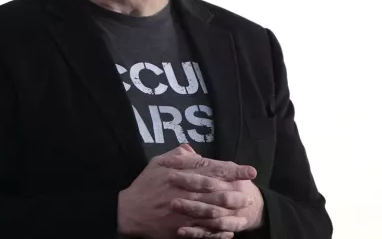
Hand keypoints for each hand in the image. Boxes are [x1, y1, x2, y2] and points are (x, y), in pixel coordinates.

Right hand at [117, 145, 254, 238]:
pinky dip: (218, 231)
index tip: (250, 171)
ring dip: (231, 213)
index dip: (233, 171)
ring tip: (244, 215)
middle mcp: (185, 191)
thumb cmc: (145, 185)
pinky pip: (204, 230)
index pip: (212, 169)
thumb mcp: (157, 163)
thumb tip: (192, 150)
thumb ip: (176, 156)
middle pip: (217, 191)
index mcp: (181, 173)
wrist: (130, 211)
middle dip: (236, 193)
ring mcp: (184, 210)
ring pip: (213, 211)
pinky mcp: (182, 227)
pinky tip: (229, 232)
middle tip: (250, 196)